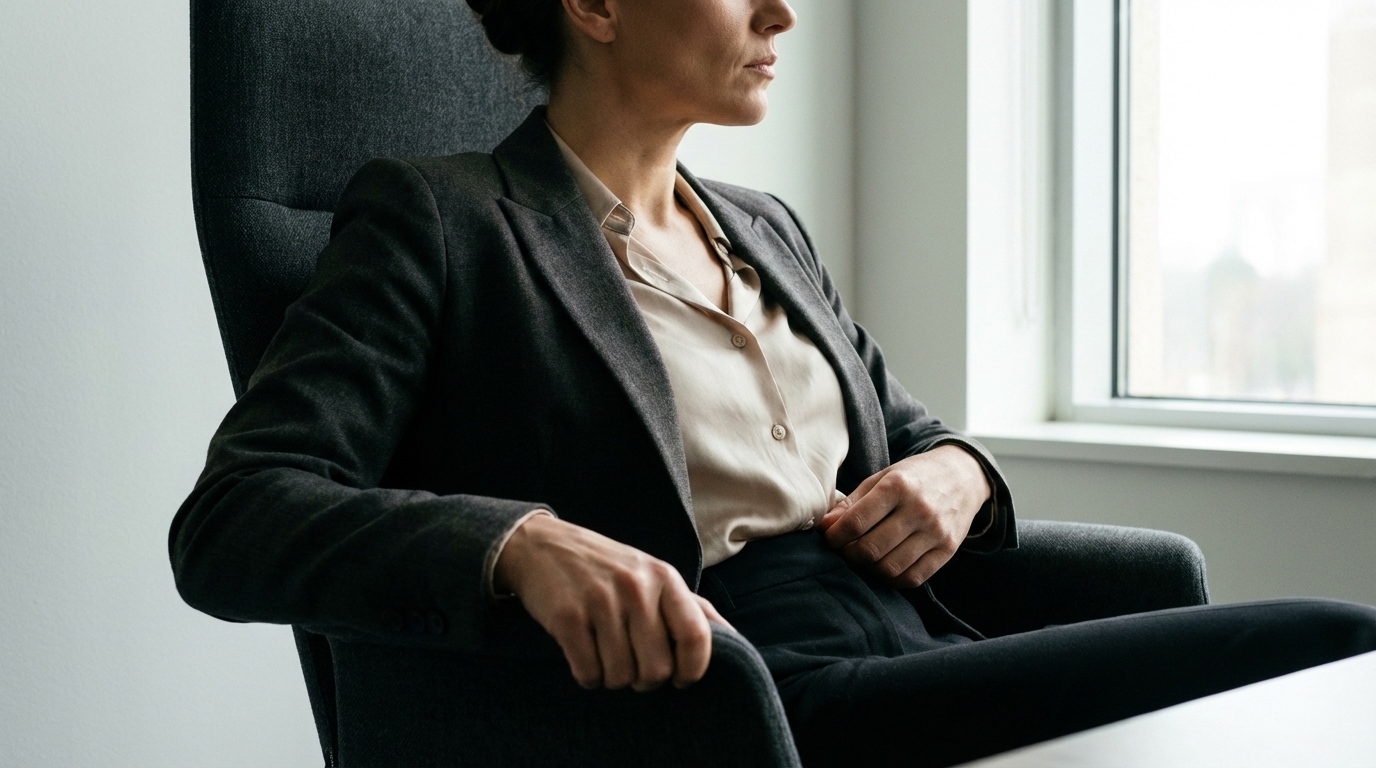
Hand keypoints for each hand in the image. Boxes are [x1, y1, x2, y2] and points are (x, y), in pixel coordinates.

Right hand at [493, 513, 732, 691]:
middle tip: (634, 667)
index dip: (693, 670)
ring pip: (621, 676)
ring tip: (607, 657)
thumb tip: (734, 640)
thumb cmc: (608, 568)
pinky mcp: (567, 618)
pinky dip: (587, 676)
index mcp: (665, 578)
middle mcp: (636, 588)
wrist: (542, 546)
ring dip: (613, 679)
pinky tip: (585, 657)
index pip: (696, 637)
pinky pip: (588, 673)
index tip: (681, 680)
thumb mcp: (655, 574)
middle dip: (646, 680)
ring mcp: (600, 602)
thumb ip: (693, 607)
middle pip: (657, 669)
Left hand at [818, 445, 989, 587]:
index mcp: (898, 486)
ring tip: (863, 558)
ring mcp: (936, 532)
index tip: (829, 537)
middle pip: (871, 549)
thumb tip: (825, 526)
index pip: (856, 522)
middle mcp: (919, 509)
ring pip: (890, 568)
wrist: (963, 476)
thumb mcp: (882, 478)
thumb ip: (852, 502)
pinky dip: (892, 579)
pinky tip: (885, 566)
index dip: (835, 536)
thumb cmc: (914, 477)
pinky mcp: (948, 550)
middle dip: (849, 555)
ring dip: (869, 569)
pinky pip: (913, 578)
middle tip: (844, 550)